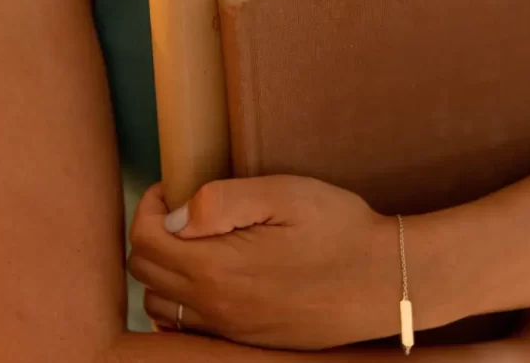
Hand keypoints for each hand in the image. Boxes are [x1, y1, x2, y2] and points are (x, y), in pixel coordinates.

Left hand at [127, 177, 400, 349]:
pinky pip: (188, 328)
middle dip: (150, 235)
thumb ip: (222, 202)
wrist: (386, 281)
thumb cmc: (340, 229)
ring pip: (160, 304)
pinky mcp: (246, 341)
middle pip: (144, 273)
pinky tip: (207, 279)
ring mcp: (230, 329)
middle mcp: (215, 306)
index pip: (144, 240)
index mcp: (217, 267)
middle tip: (180, 210)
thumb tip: (175, 216)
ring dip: (163, 270)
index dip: (148, 206)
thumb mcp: (285, 194)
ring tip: (193, 242)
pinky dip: (180, 302)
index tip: (171, 189)